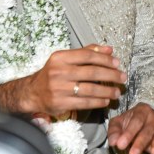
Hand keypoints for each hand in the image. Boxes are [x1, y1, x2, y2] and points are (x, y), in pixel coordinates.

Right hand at [0, 44, 125, 116]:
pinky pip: (84, 103)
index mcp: (60, 58)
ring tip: (117, 92)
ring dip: (107, 91)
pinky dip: (97, 102)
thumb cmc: (52, 73)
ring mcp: (59, 88)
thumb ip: (86, 52)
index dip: (105, 59)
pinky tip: (105, 100)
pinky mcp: (60, 103)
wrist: (32, 92)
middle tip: (122, 78)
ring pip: (90, 89)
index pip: (88, 56)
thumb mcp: (65, 59)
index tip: (117, 63)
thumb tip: (109, 49)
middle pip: (92, 72)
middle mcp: (59, 72)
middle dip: (111, 75)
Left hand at [107, 103, 153, 153]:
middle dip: (140, 143)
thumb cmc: (130, 122)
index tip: (120, 145)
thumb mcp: (119, 123)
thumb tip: (113, 141)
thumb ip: (114, 131)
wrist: (145, 119)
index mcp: (142, 111)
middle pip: (148, 131)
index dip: (128, 133)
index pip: (136, 122)